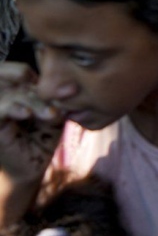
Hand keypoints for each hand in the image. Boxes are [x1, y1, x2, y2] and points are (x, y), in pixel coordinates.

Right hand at [0, 63, 63, 183]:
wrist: (31, 167)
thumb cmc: (43, 137)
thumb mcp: (53, 112)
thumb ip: (56, 96)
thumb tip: (70, 83)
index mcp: (14, 87)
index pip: (22, 68)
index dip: (46, 73)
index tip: (71, 88)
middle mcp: (2, 93)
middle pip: (19, 76)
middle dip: (44, 87)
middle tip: (68, 94)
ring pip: (14, 92)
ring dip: (36, 102)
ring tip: (52, 114)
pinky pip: (0, 108)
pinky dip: (14, 107)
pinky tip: (27, 114)